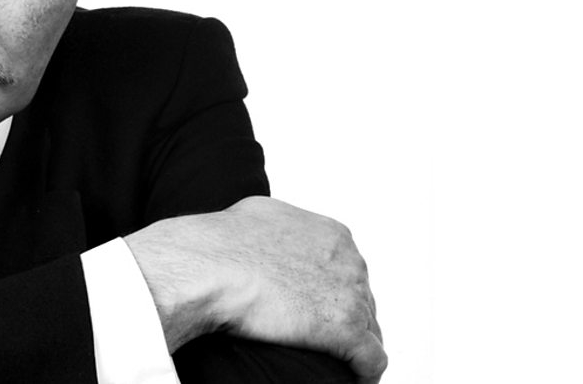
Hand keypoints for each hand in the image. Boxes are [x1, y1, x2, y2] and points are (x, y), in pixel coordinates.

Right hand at [125, 196, 386, 382]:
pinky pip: (372, 360)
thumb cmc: (223, 242)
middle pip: (361, 298)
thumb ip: (281, 226)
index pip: (347, 270)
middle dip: (343, 317)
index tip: (315, 308)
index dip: (331, 292)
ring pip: (369, 329)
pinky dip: (364, 371)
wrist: (210, 266)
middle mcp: (350, 261)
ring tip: (335, 361)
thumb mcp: (260, 214)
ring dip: (353, 345)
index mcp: (333, 235)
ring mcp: (352, 295)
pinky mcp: (347, 330)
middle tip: (318, 336)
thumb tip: (270, 234)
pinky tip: (350, 376)